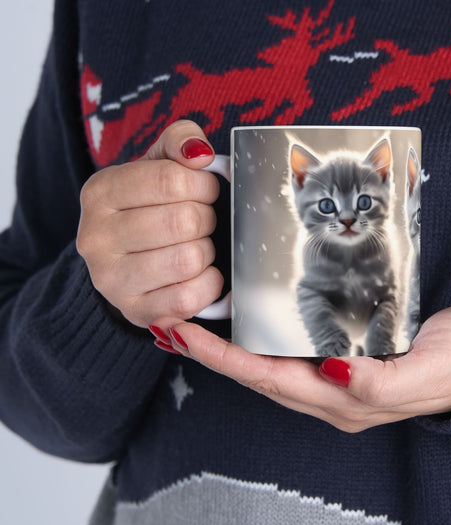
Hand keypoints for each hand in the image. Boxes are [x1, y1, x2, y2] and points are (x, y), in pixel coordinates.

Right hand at [76, 120, 222, 326]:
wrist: (125, 261)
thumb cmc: (149, 207)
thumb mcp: (157, 164)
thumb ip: (179, 141)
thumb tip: (200, 153)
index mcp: (100, 192)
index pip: (172, 180)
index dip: (204, 185)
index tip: (205, 191)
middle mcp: (96, 237)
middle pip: (184, 221)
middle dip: (206, 219)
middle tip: (201, 221)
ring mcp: (111, 280)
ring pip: (189, 259)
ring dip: (206, 251)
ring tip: (196, 246)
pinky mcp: (135, 311)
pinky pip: (189, 298)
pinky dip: (208, 283)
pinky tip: (201, 274)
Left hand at [157, 305, 450, 431]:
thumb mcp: (433, 371)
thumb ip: (384, 380)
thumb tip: (335, 373)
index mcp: (347, 398)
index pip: (270, 378)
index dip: (223, 358)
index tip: (182, 334)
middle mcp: (331, 390)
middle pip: (257, 372)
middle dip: (210, 351)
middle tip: (168, 323)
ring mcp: (334, 375)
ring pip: (266, 362)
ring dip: (226, 344)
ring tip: (188, 322)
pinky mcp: (342, 354)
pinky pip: (287, 348)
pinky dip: (256, 336)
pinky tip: (240, 321)